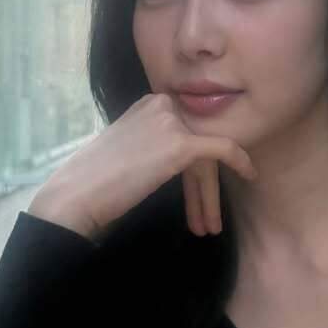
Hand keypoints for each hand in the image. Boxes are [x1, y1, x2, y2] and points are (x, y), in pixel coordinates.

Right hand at [27, 93, 255, 240]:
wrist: (78, 194)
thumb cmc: (96, 181)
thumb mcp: (128, 147)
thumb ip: (153, 142)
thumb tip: (178, 154)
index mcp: (148, 102)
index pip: (186, 128)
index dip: (196, 165)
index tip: (198, 194)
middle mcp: (161, 104)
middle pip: (197, 142)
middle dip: (204, 184)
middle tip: (207, 216)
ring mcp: (171, 122)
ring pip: (208, 154)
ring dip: (211, 193)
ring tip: (209, 225)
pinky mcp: (181, 143)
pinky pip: (223, 149)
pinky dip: (240, 160)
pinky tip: (250, 174)